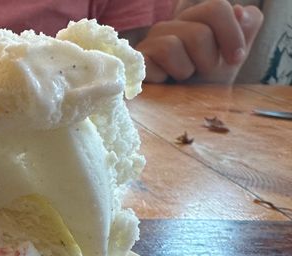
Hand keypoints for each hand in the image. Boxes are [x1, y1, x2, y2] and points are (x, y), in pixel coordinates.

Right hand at [136, 0, 262, 83]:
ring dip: (184, 71)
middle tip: (200, 73)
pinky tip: (163, 84)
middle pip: (198, 32)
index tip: (235, 59)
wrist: (181, 118)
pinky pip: (152, 61)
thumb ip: (246, 28)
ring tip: (180, 80)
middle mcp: (172, 26)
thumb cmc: (204, 87)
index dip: (231, 35)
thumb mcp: (232, 58)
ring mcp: (151, 42)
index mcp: (196, 20)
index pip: (216, 9)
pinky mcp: (136, 61)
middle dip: (207, 60)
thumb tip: (241, 10)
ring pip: (172, 46)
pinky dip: (163, 78)